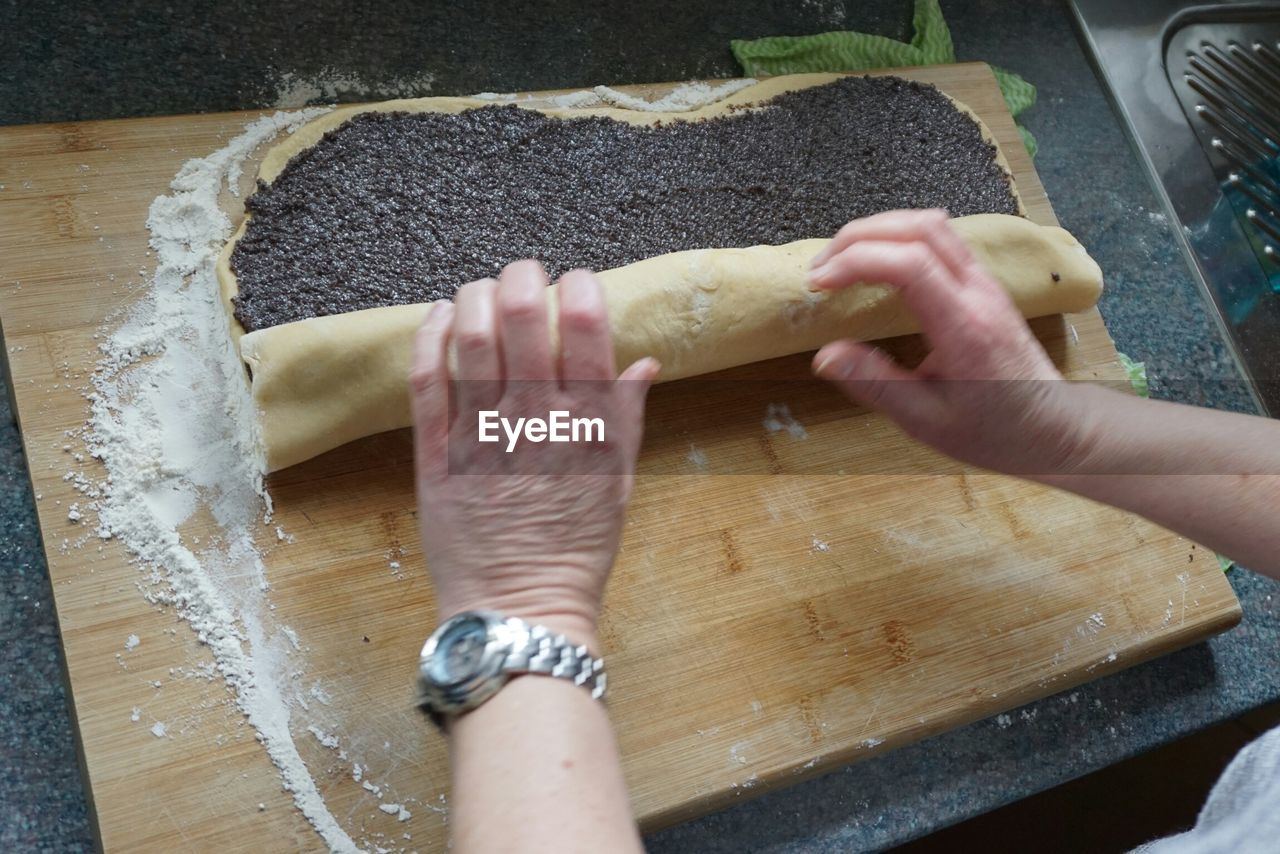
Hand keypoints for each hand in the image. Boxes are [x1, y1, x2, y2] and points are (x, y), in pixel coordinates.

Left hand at [410, 260, 658, 649]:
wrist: (518, 606)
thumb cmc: (575, 550)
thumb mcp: (618, 483)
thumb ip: (626, 418)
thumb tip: (643, 361)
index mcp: (585, 425)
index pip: (585, 330)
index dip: (580, 289)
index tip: (576, 282)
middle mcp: (533, 420)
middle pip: (522, 319)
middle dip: (523, 278)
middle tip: (524, 272)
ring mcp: (480, 433)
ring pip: (471, 338)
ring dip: (475, 297)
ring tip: (481, 290)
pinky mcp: (435, 452)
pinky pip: (426, 379)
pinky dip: (430, 337)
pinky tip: (438, 318)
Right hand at [808, 209, 1094, 475]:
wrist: (1053, 428)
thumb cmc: (993, 432)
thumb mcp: (927, 422)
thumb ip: (877, 385)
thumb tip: (826, 355)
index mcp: (964, 326)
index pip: (909, 263)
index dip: (856, 261)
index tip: (818, 284)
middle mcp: (978, 292)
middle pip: (919, 227)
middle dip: (858, 237)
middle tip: (819, 271)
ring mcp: (984, 283)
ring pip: (931, 224)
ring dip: (878, 231)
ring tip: (840, 263)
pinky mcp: (982, 284)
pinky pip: (939, 239)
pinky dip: (898, 239)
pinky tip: (875, 266)